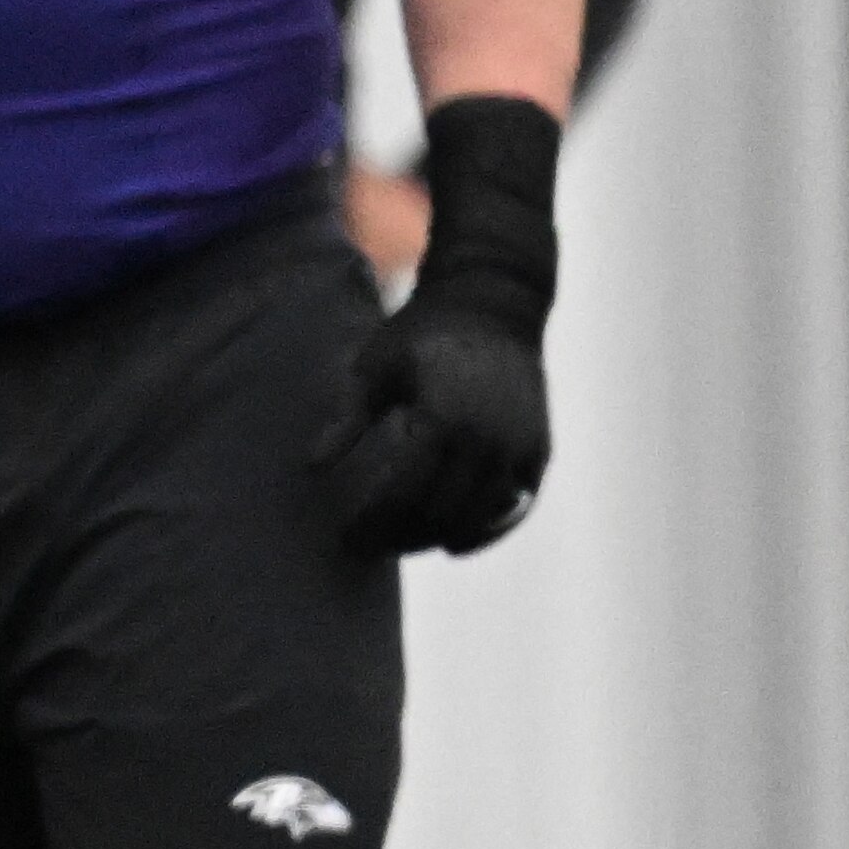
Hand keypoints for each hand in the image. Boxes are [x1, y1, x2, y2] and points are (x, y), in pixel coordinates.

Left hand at [315, 98, 557, 555]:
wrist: (493, 302)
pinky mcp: (540, 449)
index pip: (401, 494)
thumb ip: (347, 419)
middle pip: (437, 514)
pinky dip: (486, 531)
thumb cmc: (422, 332)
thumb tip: (309, 469)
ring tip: (403, 542)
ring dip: (436, 537)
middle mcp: (486, 438)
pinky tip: (455, 543)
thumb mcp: (375, 368)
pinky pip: (514, 507)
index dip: (372, 523)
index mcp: (442, 417)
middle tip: (368, 546)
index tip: (347, 538)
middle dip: (399, 537)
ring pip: (475, 517)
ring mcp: (518, 445)